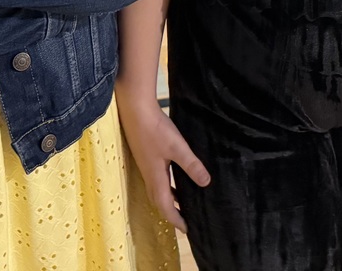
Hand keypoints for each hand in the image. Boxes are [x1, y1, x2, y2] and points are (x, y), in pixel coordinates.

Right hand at [116, 93, 209, 231]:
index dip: (176, 219)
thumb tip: (206, 183)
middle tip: (185, 221)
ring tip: (183, 204)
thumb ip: (191, 165)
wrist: (135, 111)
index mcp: (156, 178)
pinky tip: (175, 177)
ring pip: (158, 190)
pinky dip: (167, 185)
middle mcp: (149, 175)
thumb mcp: (177, 148)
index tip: (188, 230)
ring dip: (169, 199)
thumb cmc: (155, 129)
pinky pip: (157, 179)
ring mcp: (146, 166)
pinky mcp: (146, 156)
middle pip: (159, 202)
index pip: (165, 207)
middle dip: (171, 214)